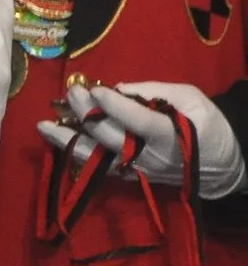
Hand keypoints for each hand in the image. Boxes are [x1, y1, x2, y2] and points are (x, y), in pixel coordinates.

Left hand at [40, 81, 246, 197]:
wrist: (221, 165)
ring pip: (97, 156)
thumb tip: (119, 89)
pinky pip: (98, 166)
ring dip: (69, 139)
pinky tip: (57, 139)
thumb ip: (155, 92)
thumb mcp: (190, 99)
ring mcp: (137, 170)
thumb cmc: (207, 125)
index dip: (115, 105)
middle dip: (87, 113)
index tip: (95, 88)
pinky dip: (77, 152)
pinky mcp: (130, 177)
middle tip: (70, 93)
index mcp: (170, 135)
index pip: (138, 121)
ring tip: (44, 125)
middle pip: (112, 136)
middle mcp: (150, 156)